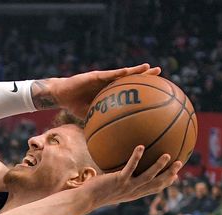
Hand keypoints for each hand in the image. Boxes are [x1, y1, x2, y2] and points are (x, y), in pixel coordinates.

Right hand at [34, 64, 160, 116]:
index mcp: (110, 92)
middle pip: (131, 79)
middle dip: (145, 76)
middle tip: (160, 73)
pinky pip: (109, 74)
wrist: (61, 95)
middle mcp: (109, 83)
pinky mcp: (95, 75)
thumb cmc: (74, 106)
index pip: (130, 90)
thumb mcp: (90, 117)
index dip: (143, 89)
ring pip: (123, 73)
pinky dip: (119, 73)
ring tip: (149, 67)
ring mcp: (103, 78)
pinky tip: (128, 71)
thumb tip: (107, 140)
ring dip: (136, 70)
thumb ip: (100, 123)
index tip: (157, 89)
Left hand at [87, 146, 181, 208]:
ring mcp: (126, 187)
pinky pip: (129, 167)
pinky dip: (136, 158)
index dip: (166, 183)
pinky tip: (140, 147)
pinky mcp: (118, 180)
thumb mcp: (110, 187)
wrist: (85, 199)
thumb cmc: (95, 192)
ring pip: (148, 177)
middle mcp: (133, 192)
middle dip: (170, 174)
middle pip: (156, 184)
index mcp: (133, 193)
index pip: (154, 189)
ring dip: (158, 166)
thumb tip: (118, 170)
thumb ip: (117, 179)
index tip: (175, 176)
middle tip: (180, 163)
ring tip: (167, 155)